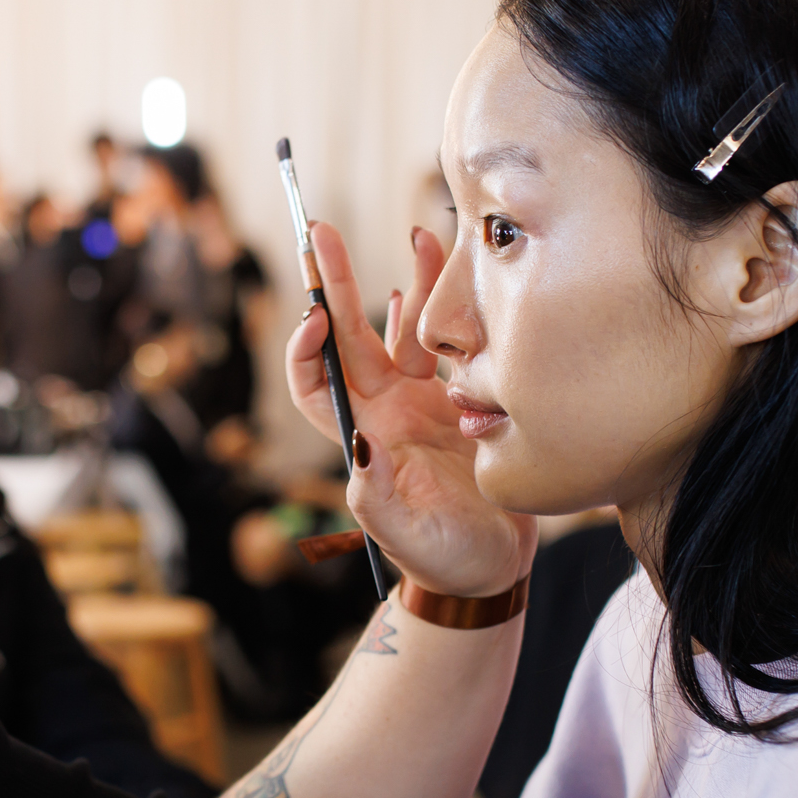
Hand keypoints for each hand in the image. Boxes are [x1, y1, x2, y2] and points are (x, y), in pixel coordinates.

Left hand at [285, 221, 535, 596]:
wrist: (492, 568)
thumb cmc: (442, 556)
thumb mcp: (404, 531)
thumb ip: (376, 495)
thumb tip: (358, 445)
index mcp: (362, 435)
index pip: (315, 379)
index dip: (305, 347)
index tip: (314, 317)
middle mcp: (385, 410)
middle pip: (349, 336)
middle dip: (333, 284)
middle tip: (320, 229)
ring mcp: (422, 403)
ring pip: (405, 329)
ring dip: (410, 282)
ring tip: (420, 234)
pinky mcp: (464, 400)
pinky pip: (450, 344)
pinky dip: (449, 310)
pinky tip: (450, 279)